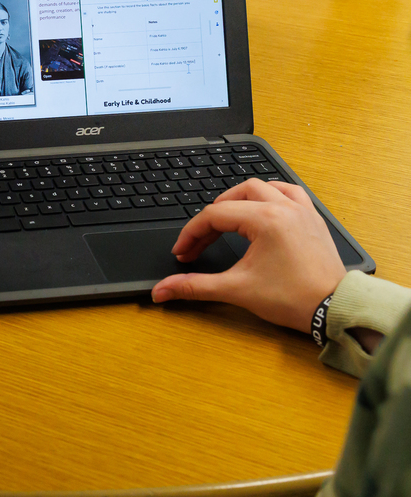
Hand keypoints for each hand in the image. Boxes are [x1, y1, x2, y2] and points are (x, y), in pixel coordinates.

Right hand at [151, 179, 346, 333]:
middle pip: (235, 196)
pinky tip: (262, 208)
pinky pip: (289, 192)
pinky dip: (271, 195)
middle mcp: (284, 208)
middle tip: (200, 240)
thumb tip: (162, 290)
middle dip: (212, 216)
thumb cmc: (293, 299)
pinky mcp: (312, 219)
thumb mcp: (236, 290)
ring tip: (225, 219)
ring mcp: (301, 211)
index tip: (183, 253)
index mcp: (266, 220)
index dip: (191, 234)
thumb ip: (194, 286)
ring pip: (263, 187)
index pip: (215, 215)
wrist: (333, 310)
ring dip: (239, 199)